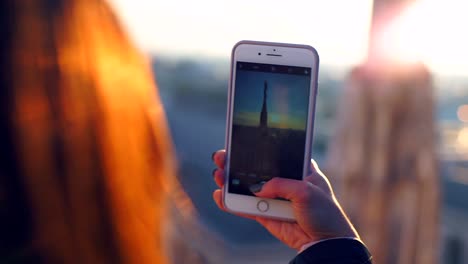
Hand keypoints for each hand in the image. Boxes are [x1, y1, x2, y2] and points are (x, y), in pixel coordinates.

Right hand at [211, 150, 358, 250]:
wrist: (326, 242)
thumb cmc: (325, 212)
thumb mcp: (307, 191)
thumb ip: (281, 185)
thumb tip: (258, 189)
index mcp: (298, 169)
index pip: (275, 154)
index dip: (258, 148)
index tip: (240, 141)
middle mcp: (284, 182)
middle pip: (256, 169)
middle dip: (237, 163)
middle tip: (222, 157)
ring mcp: (274, 198)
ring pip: (247, 188)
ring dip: (231, 181)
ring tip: (218, 175)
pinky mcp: (266, 215)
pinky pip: (246, 208)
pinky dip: (232, 203)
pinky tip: (220, 196)